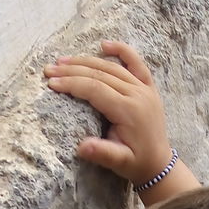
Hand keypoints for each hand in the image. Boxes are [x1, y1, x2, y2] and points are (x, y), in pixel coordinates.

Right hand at [43, 40, 172, 184]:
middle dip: (72, 71)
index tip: (51, 84)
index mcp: (129, 111)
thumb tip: (81, 148)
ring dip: (86, 61)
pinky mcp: (148, 87)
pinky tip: (104, 44)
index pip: (95, 89)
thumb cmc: (137, 163)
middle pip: (100, 74)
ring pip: (112, 67)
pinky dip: (122, 51)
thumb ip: (102, 154)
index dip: (72, 84)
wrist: (159, 164)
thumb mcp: (119, 163)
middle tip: (49, 70)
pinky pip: (136, 63)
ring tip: (62, 61)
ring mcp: (144, 89)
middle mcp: (137, 95)